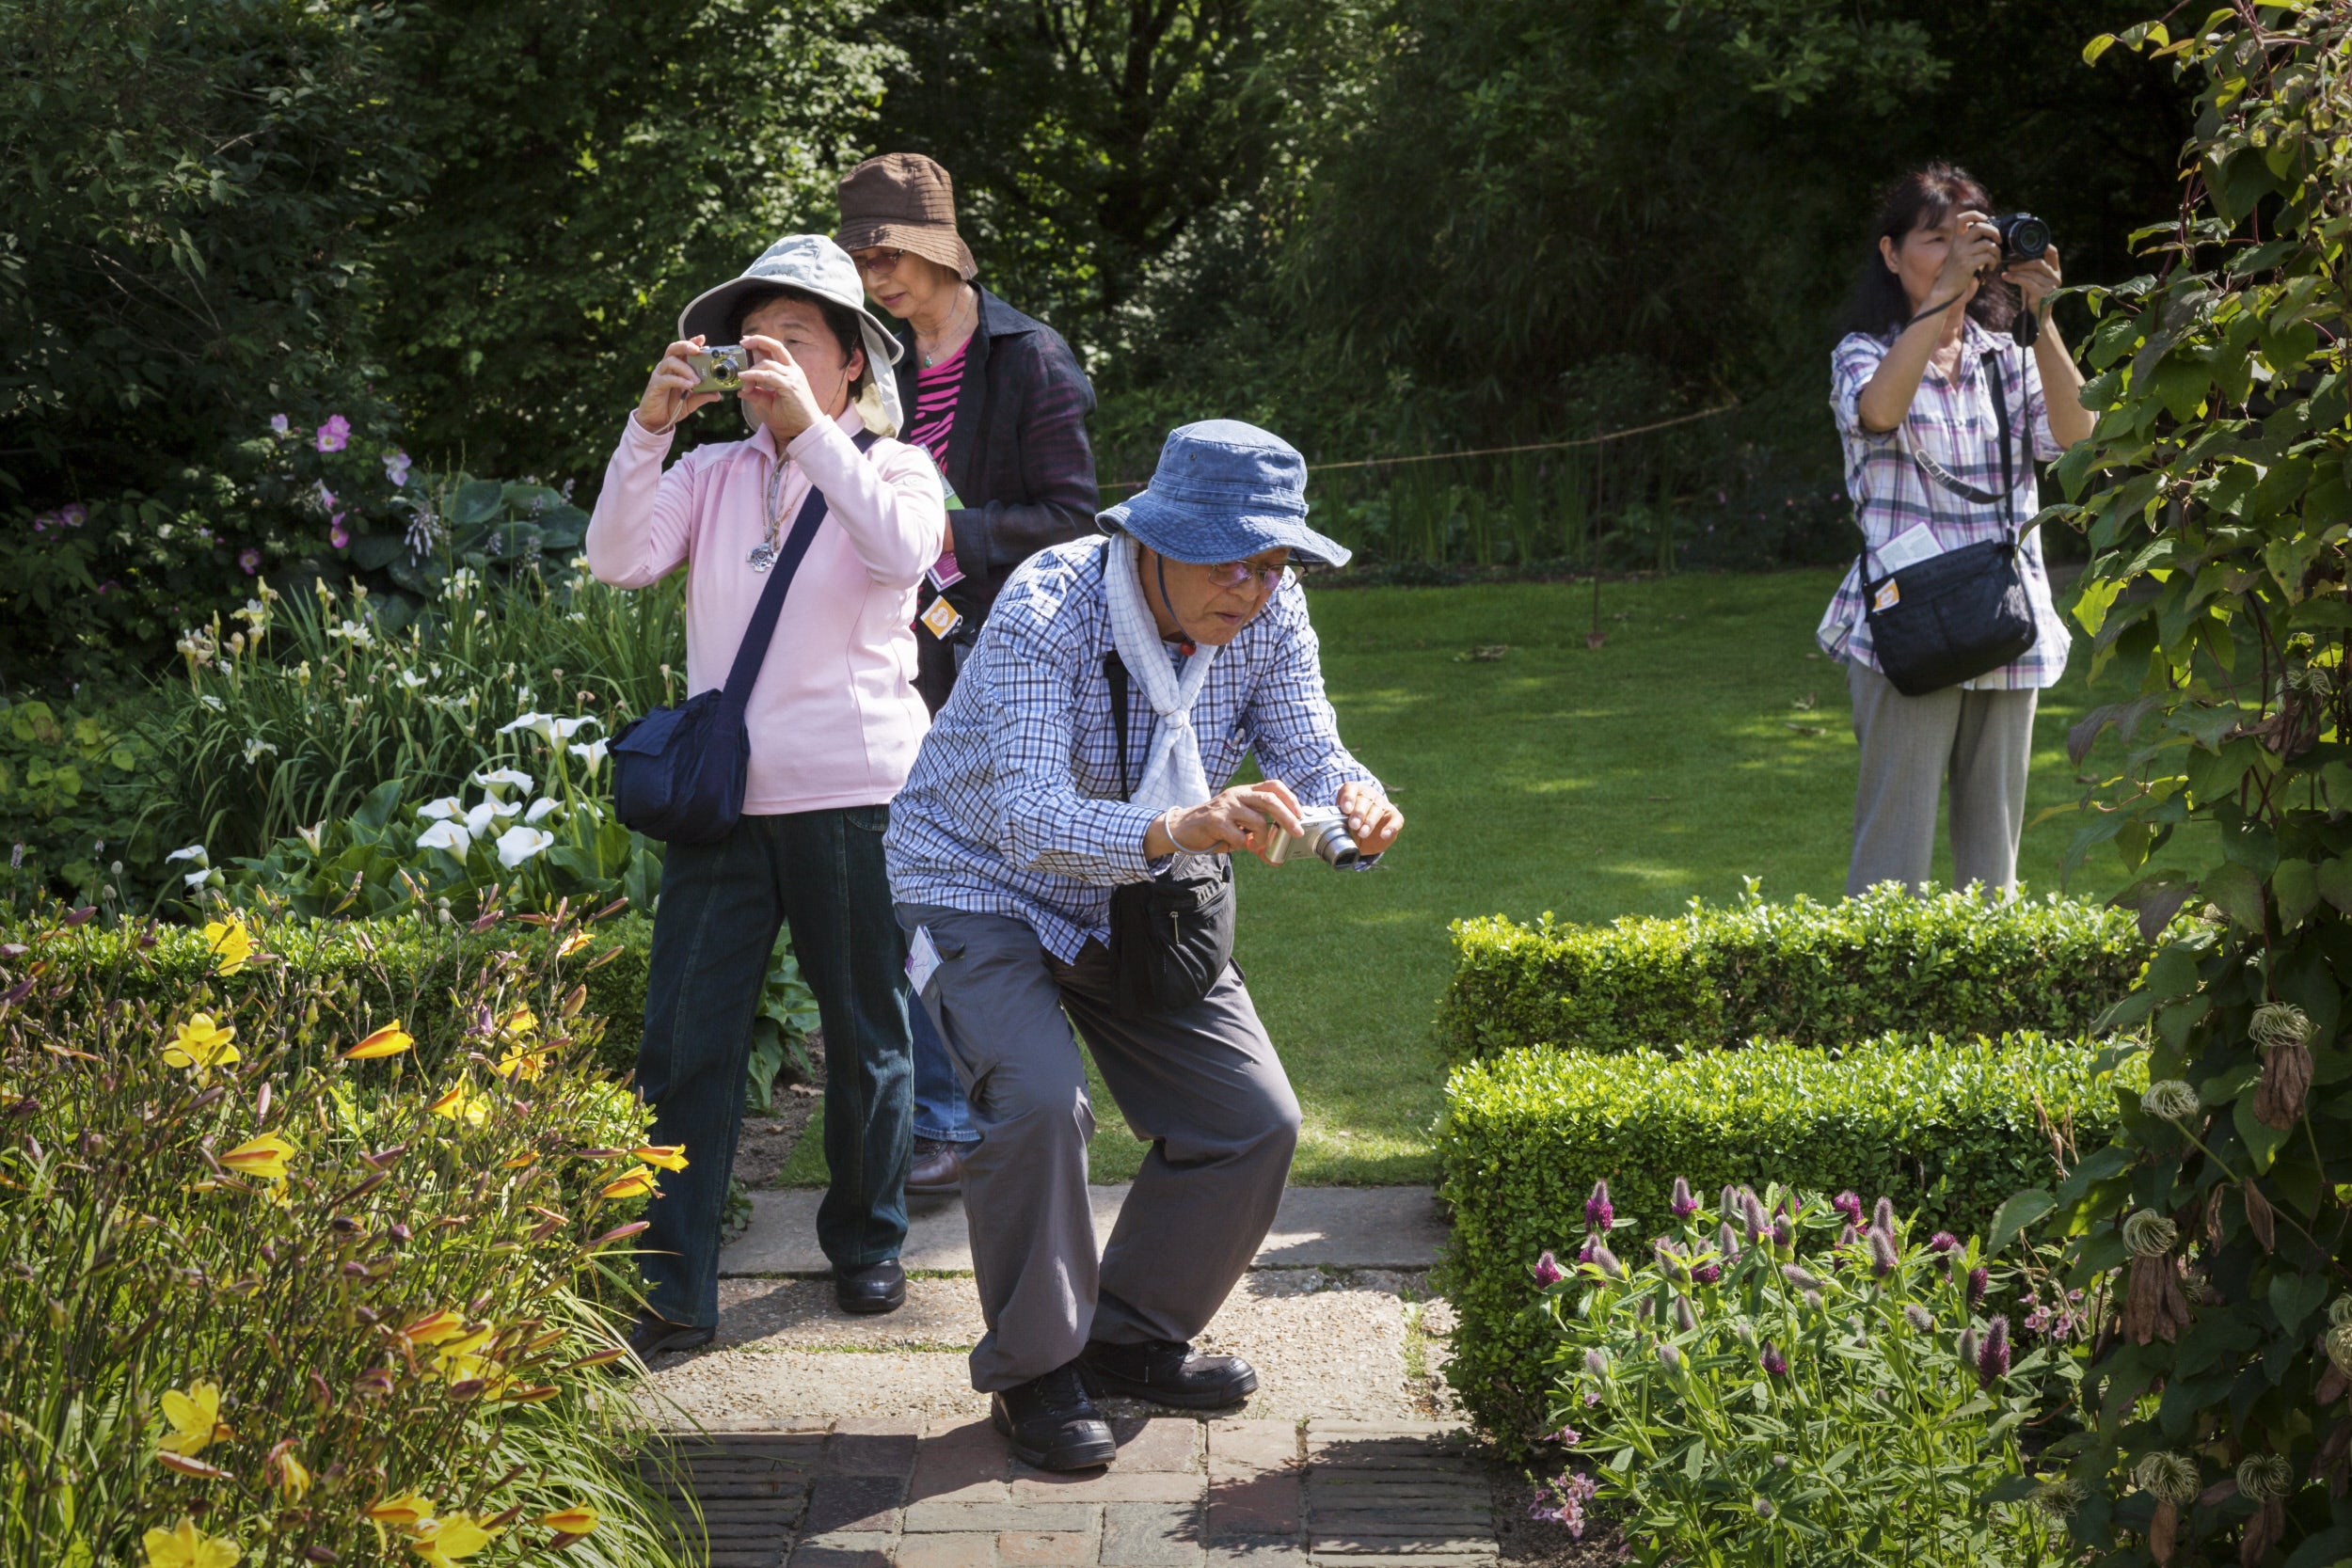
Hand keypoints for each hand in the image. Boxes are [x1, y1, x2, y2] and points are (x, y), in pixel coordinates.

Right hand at [634, 337, 720, 433]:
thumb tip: (718, 394)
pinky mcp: (655, 386)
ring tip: (697, 380)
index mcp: (676, 368)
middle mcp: (667, 368)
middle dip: (685, 346)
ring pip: (670, 362)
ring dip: (686, 369)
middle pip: (673, 349)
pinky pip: (667, 379)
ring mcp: (660, 375)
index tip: (702, 339)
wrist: (657, 422)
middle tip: (697, 350)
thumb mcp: (691, 402)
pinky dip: (679, 380)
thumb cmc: (672, 407)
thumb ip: (703, 396)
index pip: (683, 350)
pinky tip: (689, 386)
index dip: (691, 342)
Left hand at [737, 334, 831, 441]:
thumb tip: (741, 391)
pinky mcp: (790, 386)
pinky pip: (768, 375)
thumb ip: (756, 395)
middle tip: (743, 341)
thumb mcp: (767, 405)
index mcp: (791, 372)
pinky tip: (744, 377)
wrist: (805, 431)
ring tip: (742, 380)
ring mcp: (793, 377)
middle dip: (758, 341)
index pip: (776, 351)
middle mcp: (793, 371)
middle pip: (776, 347)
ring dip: (751, 370)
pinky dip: (754, 375)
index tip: (746, 342)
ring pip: (768, 363)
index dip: (761, 343)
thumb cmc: (790, 420)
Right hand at [1150, 780, 1305, 863]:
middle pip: (1270, 800)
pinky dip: (1243, 845)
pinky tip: (1237, 844)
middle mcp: (1237, 795)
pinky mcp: (1215, 821)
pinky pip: (1239, 837)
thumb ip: (1257, 838)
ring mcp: (1226, 807)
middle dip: (1287, 817)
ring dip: (1261, 838)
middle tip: (1296, 832)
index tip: (1300, 813)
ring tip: (1253, 844)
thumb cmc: (1214, 827)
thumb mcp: (1238, 828)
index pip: (1273, 786)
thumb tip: (1276, 858)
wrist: (1182, 828)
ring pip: (1257, 820)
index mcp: (1245, 793)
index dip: (1290, 798)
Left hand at [1336, 780, 1402, 856]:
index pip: (1350, 789)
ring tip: (1362, 832)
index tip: (1345, 809)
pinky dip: (1391, 827)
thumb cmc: (1350, 825)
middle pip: (1365, 800)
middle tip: (1353, 825)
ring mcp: (1382, 804)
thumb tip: (1319, 854)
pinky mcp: (1394, 815)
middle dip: (1358, 813)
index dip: (1348, 798)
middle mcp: (1368, 795)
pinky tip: (1384, 835)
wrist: (1368, 828)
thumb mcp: (1340, 825)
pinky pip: (1396, 819)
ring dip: (1370, 821)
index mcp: (1353, 792)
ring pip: (1378, 809)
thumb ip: (1331, 834)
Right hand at [1931, 209, 2002, 304]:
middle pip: (1979, 227)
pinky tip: (1991, 268)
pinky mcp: (1967, 265)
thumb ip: (1970, 243)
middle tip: (1998, 240)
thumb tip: (1990, 234)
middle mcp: (1957, 244)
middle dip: (1994, 232)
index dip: (1975, 215)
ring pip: (1988, 244)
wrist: (1946, 289)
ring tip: (1996, 259)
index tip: (1985, 220)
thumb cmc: (1957, 271)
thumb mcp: (1960, 253)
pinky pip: (1988, 257)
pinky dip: (1994, 262)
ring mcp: (1962, 254)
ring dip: (1997, 252)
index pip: (1961, 218)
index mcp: (1955, 239)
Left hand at [2004, 243, 2062, 317]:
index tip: (2027, 244)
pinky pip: (2027, 282)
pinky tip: (2005, 277)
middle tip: (2009, 263)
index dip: (2044, 246)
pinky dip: (2014, 278)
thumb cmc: (2032, 296)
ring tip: (2006, 270)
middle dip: (2023, 261)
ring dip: (2017, 270)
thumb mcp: (2033, 279)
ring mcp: (2051, 286)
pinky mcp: (2043, 294)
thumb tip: (2015, 255)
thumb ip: (2031, 268)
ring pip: (2032, 272)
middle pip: (2039, 263)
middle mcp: (2056, 278)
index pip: (2053, 253)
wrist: (2035, 318)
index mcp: (2055, 271)